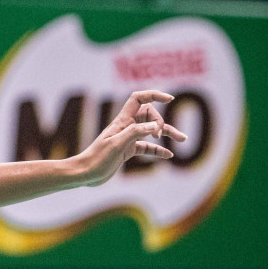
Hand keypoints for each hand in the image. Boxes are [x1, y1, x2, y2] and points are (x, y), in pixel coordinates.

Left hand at [68, 90, 184, 186]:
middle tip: (157, 135)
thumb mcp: (117, 145)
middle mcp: (126, 127)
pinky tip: (168, 155)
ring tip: (183, 139)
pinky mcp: (128, 151)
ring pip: (151, 131)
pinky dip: (158, 150)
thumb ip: (135, 133)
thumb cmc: (97, 159)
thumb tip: (154, 126)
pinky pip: (147, 147)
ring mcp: (128, 139)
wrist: (84, 174)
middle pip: (149, 115)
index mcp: (122, 121)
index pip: (138, 99)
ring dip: (167, 133)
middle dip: (159, 121)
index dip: (153, 95)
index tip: (170, 99)